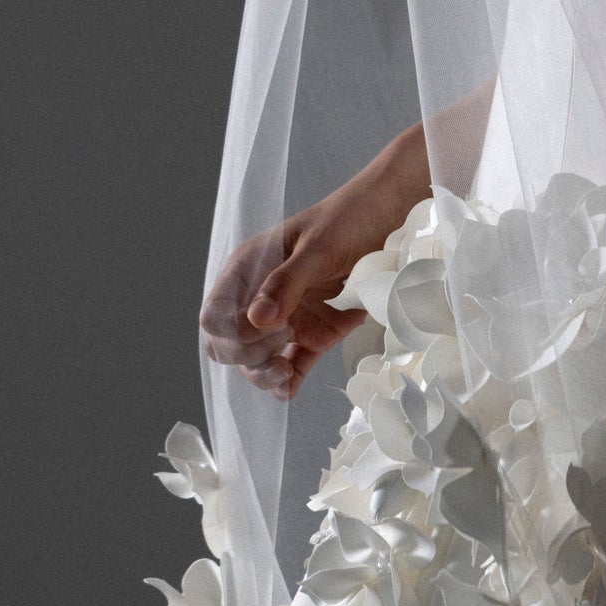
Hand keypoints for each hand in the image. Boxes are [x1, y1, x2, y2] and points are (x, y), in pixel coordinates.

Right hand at [199, 130, 430, 399]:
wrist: (390, 216)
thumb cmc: (349, 218)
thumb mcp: (318, 246)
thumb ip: (287, 282)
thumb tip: (256, 320)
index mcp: (249, 270)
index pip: (215, 315)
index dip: (230, 332)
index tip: (264, 328)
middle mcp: (261, 297)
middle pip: (229, 344)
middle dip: (246, 357)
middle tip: (281, 345)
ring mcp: (287, 318)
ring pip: (257, 361)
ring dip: (265, 374)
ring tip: (287, 373)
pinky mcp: (314, 333)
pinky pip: (293, 365)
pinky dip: (289, 381)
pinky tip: (290, 389)